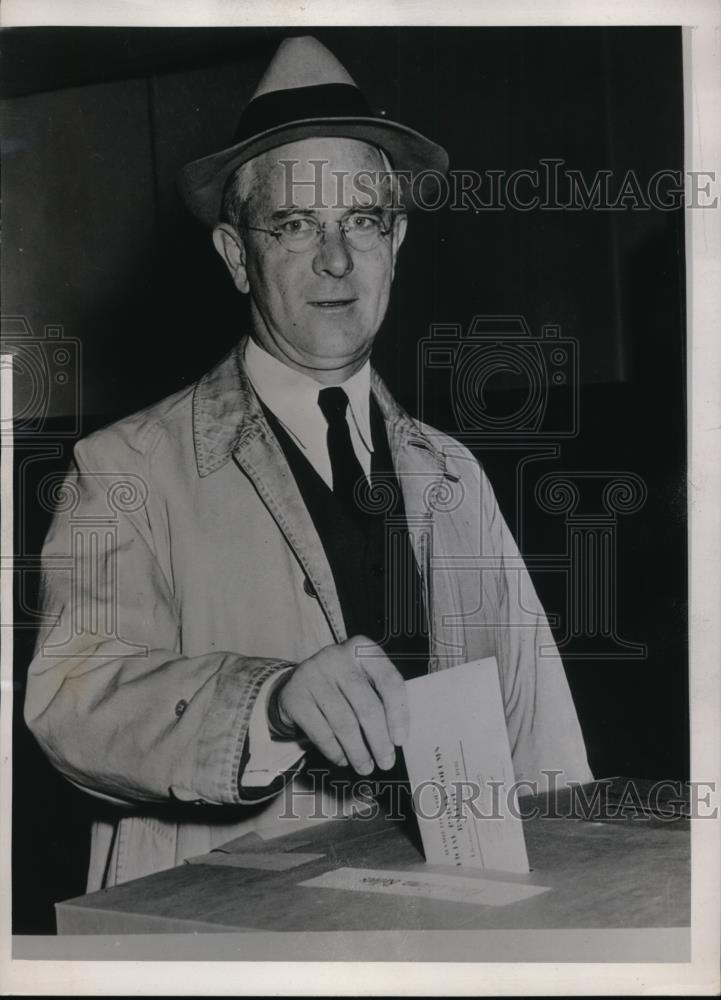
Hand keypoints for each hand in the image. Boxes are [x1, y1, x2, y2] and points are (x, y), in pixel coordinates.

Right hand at [275, 635, 408, 775]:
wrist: (297, 684)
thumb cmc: (341, 686)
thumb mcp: (362, 679)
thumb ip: (381, 698)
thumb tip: (398, 737)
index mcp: (362, 648)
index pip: (389, 681)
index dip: (398, 713)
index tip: (400, 740)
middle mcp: (336, 656)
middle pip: (367, 706)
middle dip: (379, 740)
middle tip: (386, 762)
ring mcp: (313, 674)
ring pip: (344, 723)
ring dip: (358, 752)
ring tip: (365, 767)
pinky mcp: (295, 696)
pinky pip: (322, 732)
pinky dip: (336, 751)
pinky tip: (343, 759)